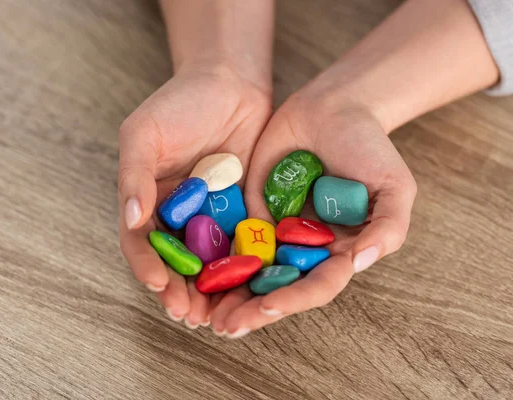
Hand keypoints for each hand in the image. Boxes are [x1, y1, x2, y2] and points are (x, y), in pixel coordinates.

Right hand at [118, 64, 271, 327]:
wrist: (230, 83)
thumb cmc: (179, 103)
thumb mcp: (144, 134)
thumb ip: (134, 176)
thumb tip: (130, 220)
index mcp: (147, 201)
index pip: (142, 244)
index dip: (147, 267)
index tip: (159, 285)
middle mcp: (177, 216)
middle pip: (176, 263)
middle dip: (181, 291)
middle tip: (190, 315)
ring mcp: (211, 218)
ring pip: (209, 263)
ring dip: (212, 292)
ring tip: (218, 316)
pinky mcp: (244, 214)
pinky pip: (244, 246)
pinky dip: (245, 270)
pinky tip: (251, 288)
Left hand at [210, 88, 416, 336]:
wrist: (334, 107)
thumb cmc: (370, 147)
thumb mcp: (395, 186)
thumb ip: (389, 226)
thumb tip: (361, 262)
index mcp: (336, 251)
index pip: (315, 285)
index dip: (293, 299)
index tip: (267, 307)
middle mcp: (302, 247)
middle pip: (275, 286)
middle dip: (250, 308)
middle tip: (223, 326)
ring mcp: (273, 229)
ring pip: (246, 269)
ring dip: (224, 293)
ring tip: (199, 312)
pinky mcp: (249, 208)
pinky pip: (228, 234)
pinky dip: (210, 254)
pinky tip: (188, 269)